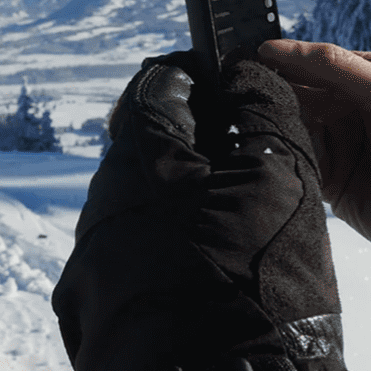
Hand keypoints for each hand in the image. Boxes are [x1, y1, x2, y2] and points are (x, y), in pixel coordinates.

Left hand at [51, 51, 356, 370]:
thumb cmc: (262, 280)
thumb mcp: (283, 177)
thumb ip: (261, 107)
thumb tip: (243, 71)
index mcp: (142, 159)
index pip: (157, 86)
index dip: (194, 76)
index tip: (221, 82)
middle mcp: (101, 201)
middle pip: (141, 143)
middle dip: (185, 137)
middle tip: (233, 155)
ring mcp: (89, 254)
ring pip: (131, 197)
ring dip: (171, 192)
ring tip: (224, 219)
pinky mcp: (87, 299)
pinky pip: (121, 247)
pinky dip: (156, 239)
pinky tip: (197, 262)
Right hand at [256, 38, 370, 296]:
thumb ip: (339, 70)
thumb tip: (277, 48)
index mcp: (362, 80)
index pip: (309, 62)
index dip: (277, 59)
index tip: (241, 58)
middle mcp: (344, 109)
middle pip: (290, 93)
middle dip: (264, 90)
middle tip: (231, 89)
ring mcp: (334, 146)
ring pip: (285, 127)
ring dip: (266, 124)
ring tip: (238, 119)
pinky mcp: (327, 183)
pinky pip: (291, 163)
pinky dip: (275, 157)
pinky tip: (258, 151)